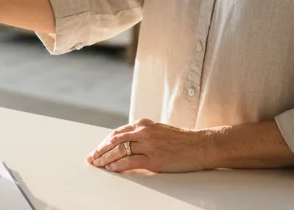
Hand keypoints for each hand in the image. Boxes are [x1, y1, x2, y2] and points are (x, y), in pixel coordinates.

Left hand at [88, 119, 210, 172]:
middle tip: (92, 158)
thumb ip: (144, 135)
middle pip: (114, 141)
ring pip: (119, 151)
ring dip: (105, 159)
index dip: (105, 142)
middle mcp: (143, 132)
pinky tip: (111, 169)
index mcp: (144, 124)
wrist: (201, 145)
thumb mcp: (159, 131)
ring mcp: (148, 145)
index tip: (97, 149)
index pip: (117, 133)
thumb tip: (129, 143)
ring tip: (98, 165)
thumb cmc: (183, 140)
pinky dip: (117, 166)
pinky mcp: (153, 159)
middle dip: (100, 150)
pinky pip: (129, 162)